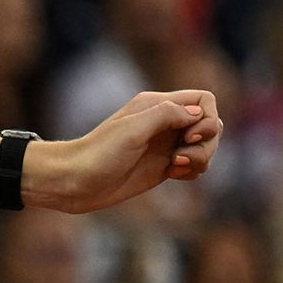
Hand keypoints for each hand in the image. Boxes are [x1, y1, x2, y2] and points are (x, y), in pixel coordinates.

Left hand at [34, 90, 221, 213]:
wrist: (72, 182)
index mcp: (157, 106)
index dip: (207, 117)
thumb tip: (198, 114)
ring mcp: (165, 146)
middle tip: (179, 156)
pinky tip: (172, 176)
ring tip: (174, 167)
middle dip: (206, 143)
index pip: (203, 100)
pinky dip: (192, 171)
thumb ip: (167, 114)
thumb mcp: (132, 129)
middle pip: (210, 125)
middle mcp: (164, 123)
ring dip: (200, 159)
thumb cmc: (97, 153)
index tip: (191, 135)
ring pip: (205, 147)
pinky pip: (193, 165)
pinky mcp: (162, 167)